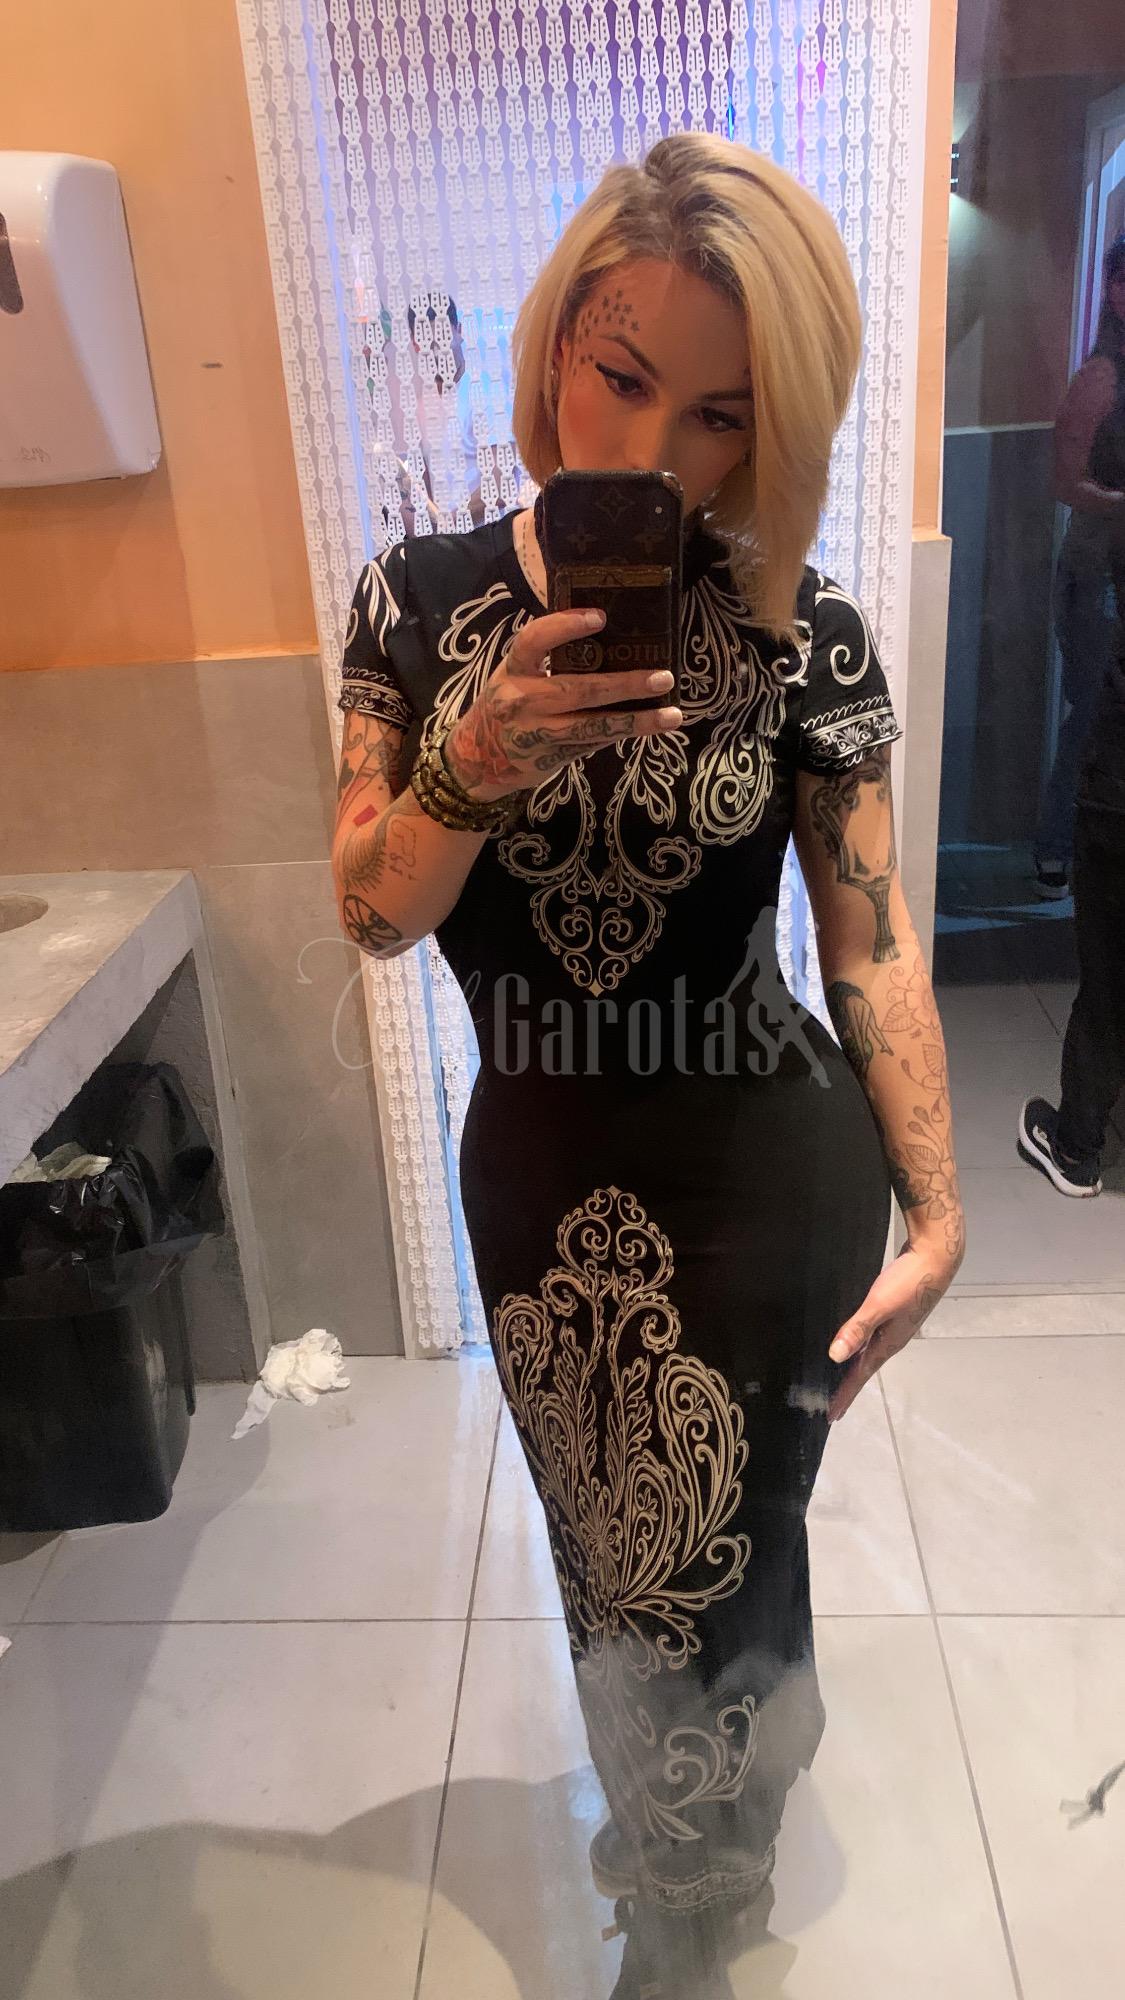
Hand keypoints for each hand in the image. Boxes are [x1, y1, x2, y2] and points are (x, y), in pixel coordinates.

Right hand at [444, 607, 681, 800]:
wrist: (477, 760)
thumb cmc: (506, 706)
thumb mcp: (514, 677)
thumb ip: (547, 661)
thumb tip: (606, 638)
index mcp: (513, 671)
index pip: (534, 641)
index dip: (565, 626)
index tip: (599, 617)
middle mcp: (523, 701)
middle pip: (578, 689)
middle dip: (624, 684)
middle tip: (663, 676)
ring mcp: (538, 733)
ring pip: (593, 726)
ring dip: (636, 720)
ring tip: (672, 714)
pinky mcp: (553, 757)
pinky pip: (594, 742)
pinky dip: (624, 732)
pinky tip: (652, 726)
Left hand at [825, 1237, 959, 1421]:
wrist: (937, 1255)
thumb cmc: (909, 1281)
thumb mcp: (879, 1305)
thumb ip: (857, 1329)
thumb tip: (835, 1357)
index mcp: (889, 1343)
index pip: (861, 1376)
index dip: (845, 1394)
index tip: (831, 1415)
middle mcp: (892, 1339)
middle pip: (865, 1368)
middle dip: (848, 1386)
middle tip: (831, 1402)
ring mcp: (896, 1325)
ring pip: (869, 1352)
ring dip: (854, 1366)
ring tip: (838, 1376)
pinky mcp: (895, 1310)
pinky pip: (872, 1335)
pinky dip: (860, 1343)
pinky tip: (854, 1339)